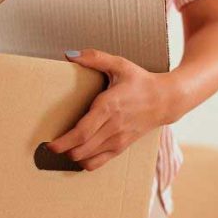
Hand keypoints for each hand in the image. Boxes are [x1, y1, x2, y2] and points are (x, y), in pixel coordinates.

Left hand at [46, 49, 178, 170]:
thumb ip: (95, 58)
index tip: (50, 144)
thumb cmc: (141, 81)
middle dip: (63, 150)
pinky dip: (85, 162)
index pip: (82, 132)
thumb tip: (70, 55)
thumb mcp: (120, 64)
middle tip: (50, 145)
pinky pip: (99, 163)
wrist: (167, 100)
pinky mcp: (122, 147)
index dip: (64, 142)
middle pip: (82, 148)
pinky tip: (79, 154)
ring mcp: (118, 140)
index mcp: (109, 107)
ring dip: (73, 156)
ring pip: (89, 158)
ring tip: (63, 148)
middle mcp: (113, 126)